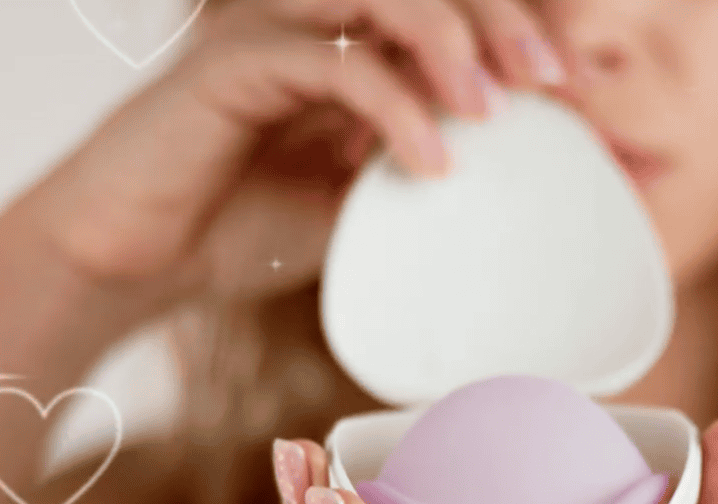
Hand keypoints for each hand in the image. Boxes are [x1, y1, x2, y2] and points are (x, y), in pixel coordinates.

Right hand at [35, 0, 568, 306]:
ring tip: (500, 107)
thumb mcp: (361, 204)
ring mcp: (269, 31)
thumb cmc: (242, 229)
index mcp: (345, 41)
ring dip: (454, 44)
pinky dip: (394, 108)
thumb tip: (515, 182)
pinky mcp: (229, 62)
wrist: (134, 263)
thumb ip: (422, 172)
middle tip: (559, 79)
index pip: (446, 10)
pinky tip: (432, 159)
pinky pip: (333, 63)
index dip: (520, 31)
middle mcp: (310, 20)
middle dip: (503, 21)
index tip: (584, 86)